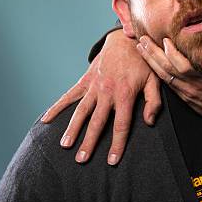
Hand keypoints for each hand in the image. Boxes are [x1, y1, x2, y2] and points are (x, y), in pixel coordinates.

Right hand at [42, 29, 160, 164]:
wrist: (126, 39)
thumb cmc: (142, 62)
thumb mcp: (155, 79)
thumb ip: (154, 102)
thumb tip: (149, 122)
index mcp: (126, 94)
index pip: (121, 125)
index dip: (117, 144)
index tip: (112, 161)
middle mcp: (107, 92)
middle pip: (97, 122)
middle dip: (89, 142)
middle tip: (81, 160)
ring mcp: (94, 86)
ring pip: (81, 111)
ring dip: (72, 129)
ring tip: (64, 145)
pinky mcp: (85, 80)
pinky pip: (69, 95)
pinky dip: (57, 107)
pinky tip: (46, 119)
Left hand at [136, 32, 201, 115]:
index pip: (181, 63)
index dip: (170, 52)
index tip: (164, 40)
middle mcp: (189, 82)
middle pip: (165, 68)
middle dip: (152, 53)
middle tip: (141, 40)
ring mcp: (185, 90)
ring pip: (162, 75)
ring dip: (150, 61)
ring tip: (140, 48)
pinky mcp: (183, 96)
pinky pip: (166, 83)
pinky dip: (157, 72)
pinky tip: (151, 64)